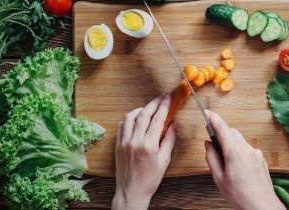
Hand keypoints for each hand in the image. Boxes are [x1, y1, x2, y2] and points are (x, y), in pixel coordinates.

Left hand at [112, 94, 175, 209]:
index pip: (157, 119)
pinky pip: (121, 125)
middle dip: (154, 103)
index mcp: (148, 145)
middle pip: (144, 114)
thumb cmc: (150, 179)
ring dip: (140, 109)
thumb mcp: (164, 160)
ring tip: (149, 108)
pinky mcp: (117, 144)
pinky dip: (129, 118)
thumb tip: (172, 124)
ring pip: (130, 117)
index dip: (164, 106)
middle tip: (161, 98)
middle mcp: (134, 141)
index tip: (168, 98)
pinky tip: (135, 118)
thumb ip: (169, 140)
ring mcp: (124, 142)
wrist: (131, 192)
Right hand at [204, 110, 284, 209]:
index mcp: (235, 152)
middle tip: (213, 146)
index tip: (206, 112)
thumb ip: (211, 158)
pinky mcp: (261, 159)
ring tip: (226, 164)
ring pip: (240, 141)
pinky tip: (237, 168)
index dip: (213, 118)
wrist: (262, 207)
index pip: (222, 128)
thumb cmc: (241, 196)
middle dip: (222, 135)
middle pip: (232, 132)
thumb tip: (208, 145)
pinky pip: (247, 149)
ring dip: (231, 145)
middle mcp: (247, 149)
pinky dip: (239, 152)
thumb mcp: (219, 178)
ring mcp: (256, 153)